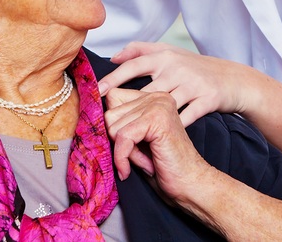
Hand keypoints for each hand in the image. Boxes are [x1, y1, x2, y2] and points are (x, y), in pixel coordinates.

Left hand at [97, 42, 255, 126]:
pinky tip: (161, 139)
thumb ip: (141, 51)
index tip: (97, 91)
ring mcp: (193, 83)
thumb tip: (113, 56)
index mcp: (166, 56)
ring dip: (148, 122)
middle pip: (146, 89)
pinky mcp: (207, 99)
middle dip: (128, 106)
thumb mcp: (170, 53)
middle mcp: (178, 68)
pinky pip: (186, 117)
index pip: (134, 64)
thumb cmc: (196, 68)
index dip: (114, 77)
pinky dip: (173, 128)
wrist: (233, 79)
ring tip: (131, 136)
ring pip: (164, 105)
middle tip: (109, 121)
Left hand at [104, 88, 215, 204]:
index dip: (113, 125)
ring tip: (145, 158)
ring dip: (124, 150)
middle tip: (140, 154)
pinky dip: (122, 158)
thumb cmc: (164, 166)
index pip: (112, 97)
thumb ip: (121, 122)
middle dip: (119, 141)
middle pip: (110, 113)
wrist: (190, 184)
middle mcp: (157, 96)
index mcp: (153, 97)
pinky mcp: (157, 120)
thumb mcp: (137, 139)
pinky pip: (122, 137)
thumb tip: (91, 113)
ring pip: (113, 125)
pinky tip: (134, 168)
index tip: (127, 144)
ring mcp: (158, 106)